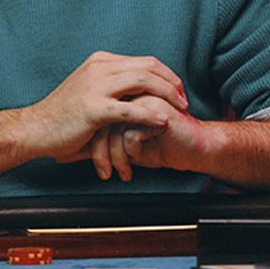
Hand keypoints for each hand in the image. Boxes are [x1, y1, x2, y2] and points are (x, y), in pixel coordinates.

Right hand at [18, 51, 189, 162]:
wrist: (36, 128)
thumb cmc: (64, 114)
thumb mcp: (89, 88)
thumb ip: (113, 84)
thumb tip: (140, 88)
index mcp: (100, 61)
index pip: (145, 61)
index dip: (167, 76)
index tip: (178, 92)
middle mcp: (99, 68)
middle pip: (149, 67)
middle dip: (173, 84)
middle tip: (184, 101)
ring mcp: (95, 87)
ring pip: (143, 82)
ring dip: (167, 96)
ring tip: (179, 110)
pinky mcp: (93, 109)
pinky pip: (130, 110)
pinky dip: (150, 115)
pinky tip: (163, 122)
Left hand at [95, 97, 209, 181]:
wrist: (194, 150)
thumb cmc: (161, 147)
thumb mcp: (124, 147)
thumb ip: (104, 142)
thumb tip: (75, 152)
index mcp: (120, 98)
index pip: (94, 120)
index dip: (92, 145)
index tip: (95, 167)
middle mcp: (129, 94)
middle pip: (100, 123)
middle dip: (100, 153)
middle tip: (104, 174)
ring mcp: (142, 98)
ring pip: (114, 128)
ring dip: (116, 157)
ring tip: (121, 173)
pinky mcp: (155, 109)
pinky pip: (131, 133)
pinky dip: (131, 151)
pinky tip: (138, 159)